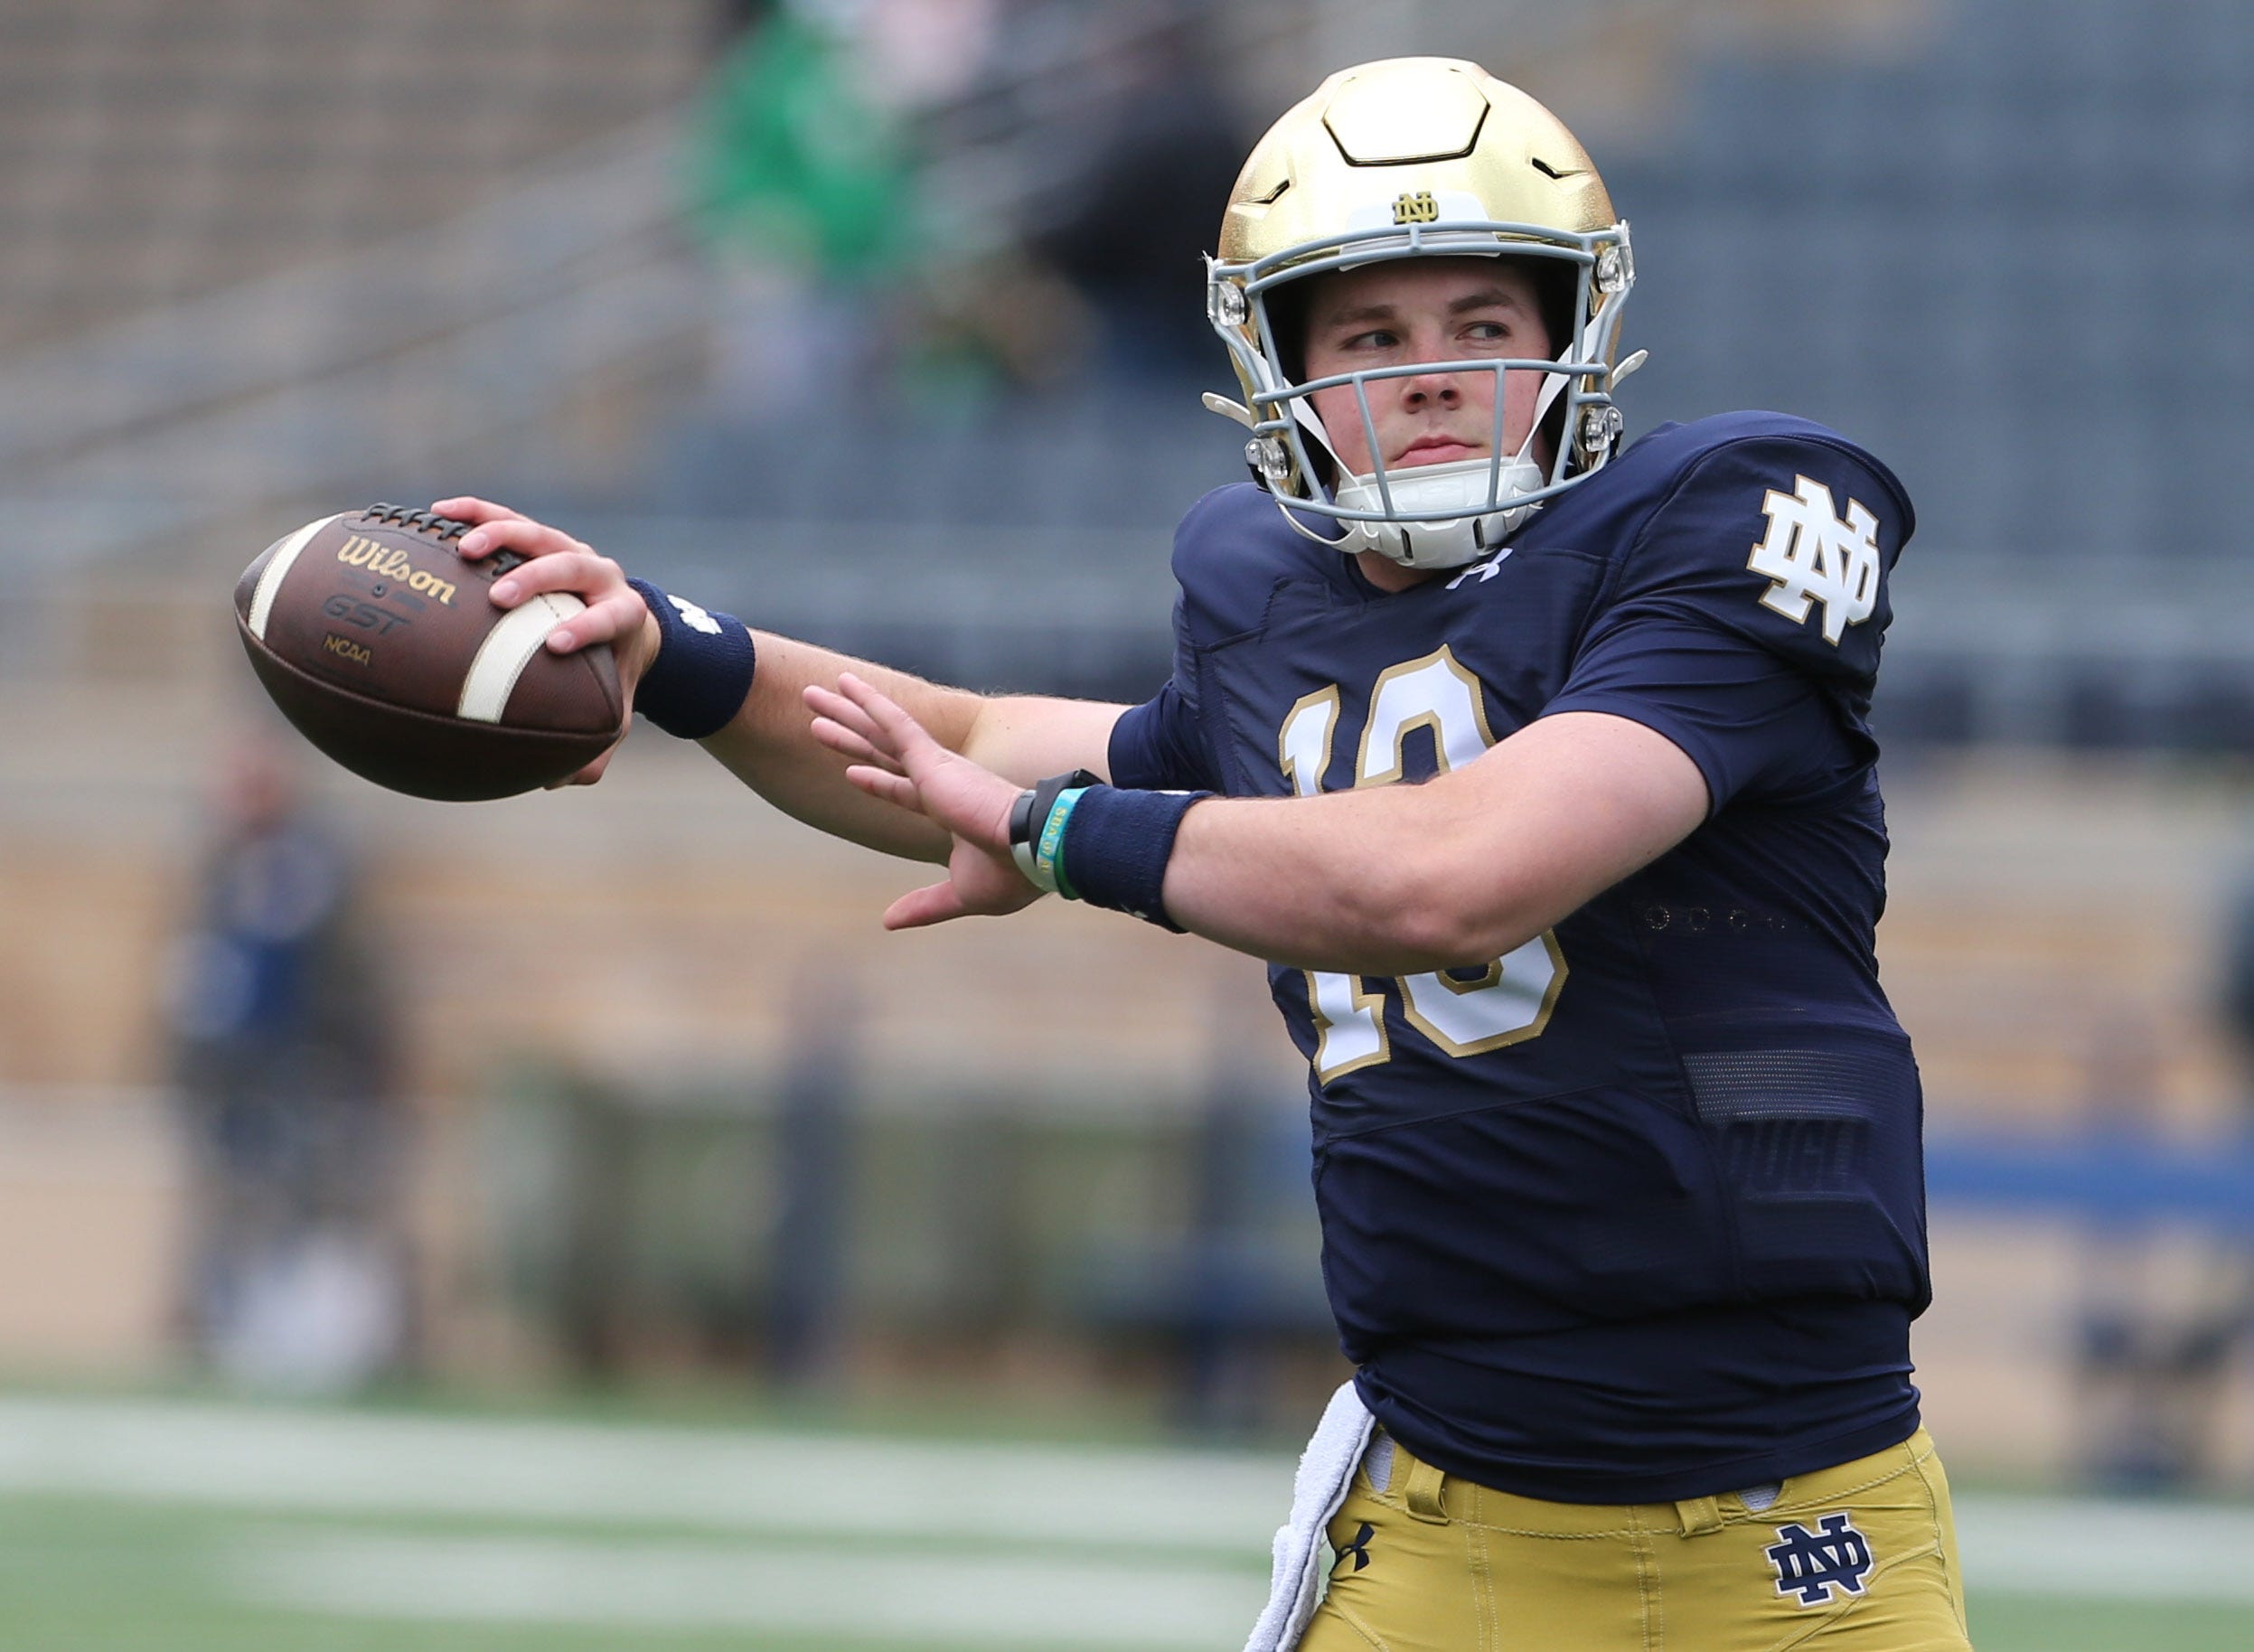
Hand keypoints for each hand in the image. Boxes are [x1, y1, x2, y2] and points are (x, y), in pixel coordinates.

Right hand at [434, 496, 661, 785]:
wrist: (626, 620)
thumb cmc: (609, 671)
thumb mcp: (613, 711)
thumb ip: (595, 746)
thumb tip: (560, 780)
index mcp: (623, 613)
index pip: (613, 615)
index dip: (589, 626)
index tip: (557, 644)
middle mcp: (598, 574)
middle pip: (572, 564)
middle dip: (538, 577)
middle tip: (501, 596)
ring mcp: (567, 549)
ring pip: (536, 532)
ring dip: (499, 535)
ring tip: (460, 550)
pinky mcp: (539, 536)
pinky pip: (505, 516)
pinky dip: (474, 513)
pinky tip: (434, 515)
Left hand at [805, 673, 1041, 928]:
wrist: (1037, 852)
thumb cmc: (1014, 874)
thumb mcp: (961, 894)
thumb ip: (924, 906)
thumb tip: (887, 921)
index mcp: (950, 808)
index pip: (903, 790)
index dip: (877, 781)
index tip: (852, 771)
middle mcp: (940, 781)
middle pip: (882, 753)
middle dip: (851, 734)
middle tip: (819, 714)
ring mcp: (936, 768)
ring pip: (880, 733)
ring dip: (846, 712)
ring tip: (812, 695)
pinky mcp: (934, 760)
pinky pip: (895, 724)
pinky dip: (871, 704)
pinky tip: (847, 687)